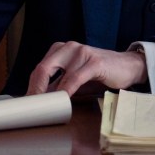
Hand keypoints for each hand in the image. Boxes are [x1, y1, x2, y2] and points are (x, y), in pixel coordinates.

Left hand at [26, 41, 146, 96]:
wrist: (127, 67)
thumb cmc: (99, 74)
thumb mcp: (74, 79)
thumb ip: (58, 85)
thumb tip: (39, 99)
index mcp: (61, 49)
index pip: (40, 68)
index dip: (31, 86)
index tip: (27, 103)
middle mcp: (69, 47)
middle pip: (43, 68)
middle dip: (35, 89)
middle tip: (31, 106)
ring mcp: (82, 52)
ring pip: (58, 73)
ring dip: (50, 93)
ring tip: (45, 106)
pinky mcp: (94, 62)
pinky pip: (75, 78)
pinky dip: (67, 90)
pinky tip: (63, 99)